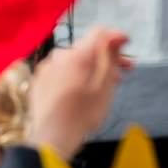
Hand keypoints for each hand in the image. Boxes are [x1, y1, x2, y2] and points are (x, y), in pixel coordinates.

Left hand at [27, 28, 131, 159]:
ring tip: (104, 85)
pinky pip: (61, 71)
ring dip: (91, 68)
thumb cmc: (84, 112)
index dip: (116, 38)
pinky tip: (82, 91)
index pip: (99, 33)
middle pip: (87, 49)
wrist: (53, 135)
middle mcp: (59, 55)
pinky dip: (74, 76)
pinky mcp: (39, 80)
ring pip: (74, 61)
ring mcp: (46, 67)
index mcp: (77, 54)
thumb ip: (110, 57)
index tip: (128, 50)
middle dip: (106, 58)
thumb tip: (117, 35)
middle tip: (122, 73)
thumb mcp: (104, 85)